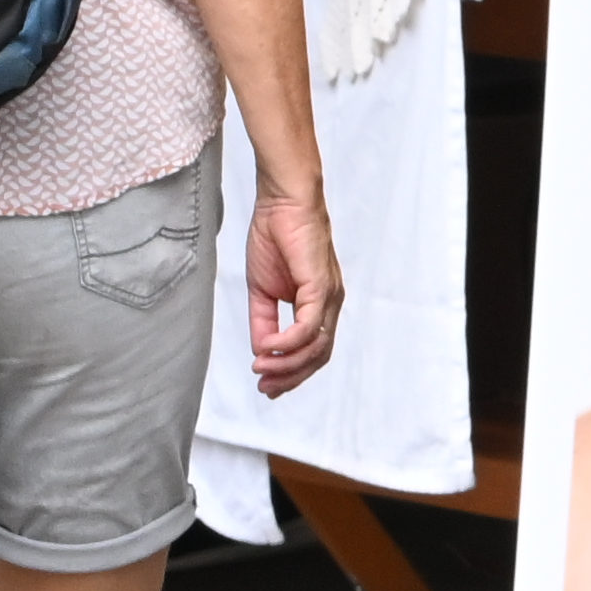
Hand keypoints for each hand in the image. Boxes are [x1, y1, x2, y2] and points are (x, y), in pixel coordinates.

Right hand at [242, 173, 341, 398]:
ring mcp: (329, 296)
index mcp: (318, 305)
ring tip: (261, 370)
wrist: (281, 202)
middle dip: (291, 377)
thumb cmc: (275, 238)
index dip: (291, 373)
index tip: (266, 384)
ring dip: (288, 364)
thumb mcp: (262, 289)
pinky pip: (309, 325)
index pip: (313, 351)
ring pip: (317, 346)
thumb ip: (263, 320)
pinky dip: (288, 342)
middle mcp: (329, 304)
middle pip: (319, 356)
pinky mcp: (321, 286)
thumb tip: (262, 351)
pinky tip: (268, 347)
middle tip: (265, 389)